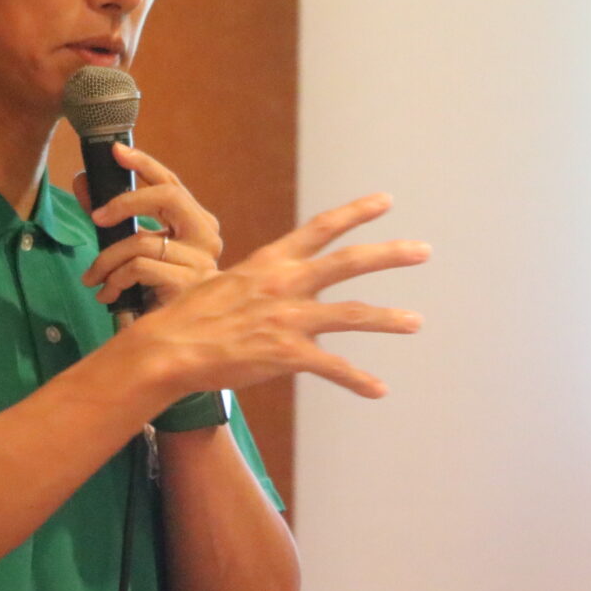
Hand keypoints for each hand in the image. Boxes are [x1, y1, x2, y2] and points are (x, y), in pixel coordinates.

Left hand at [74, 143, 222, 305]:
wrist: (176, 338)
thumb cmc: (155, 289)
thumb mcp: (134, 246)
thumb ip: (112, 216)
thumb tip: (82, 181)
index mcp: (198, 222)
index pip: (172, 183)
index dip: (144, 164)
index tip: (116, 152)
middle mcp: (207, 236)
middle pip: (167, 196)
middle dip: (126, 201)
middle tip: (95, 216)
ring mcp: (201, 261)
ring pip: (142, 240)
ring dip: (107, 258)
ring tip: (93, 277)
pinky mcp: (188, 285)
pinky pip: (139, 268)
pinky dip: (116, 279)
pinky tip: (108, 294)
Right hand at [126, 192, 427, 398]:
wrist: (167, 349)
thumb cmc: (186, 317)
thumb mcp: (222, 283)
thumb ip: (254, 283)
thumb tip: (268, 287)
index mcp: (269, 262)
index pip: (320, 228)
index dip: (355, 213)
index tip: (385, 200)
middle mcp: (284, 284)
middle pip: (348, 262)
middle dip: (390, 254)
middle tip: (424, 250)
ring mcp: (287, 318)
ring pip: (351, 315)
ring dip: (387, 319)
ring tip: (416, 322)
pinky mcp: (286, 354)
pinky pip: (332, 367)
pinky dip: (358, 380)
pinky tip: (379, 389)